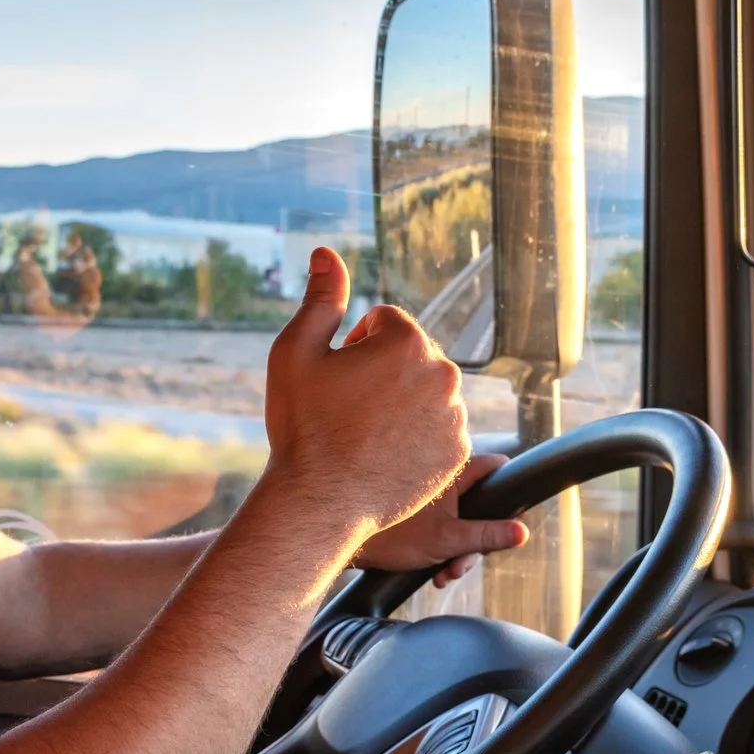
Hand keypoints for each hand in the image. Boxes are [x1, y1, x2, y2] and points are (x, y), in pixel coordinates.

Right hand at [258, 248, 471, 543]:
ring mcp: (455, 416)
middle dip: (382, 371)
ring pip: (426, 391)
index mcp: (407, 340)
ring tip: (365, 432)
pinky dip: (417, 434)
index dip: (352, 346)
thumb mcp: (296, 352)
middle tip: (347, 407)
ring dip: (402, 401)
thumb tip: (327, 252)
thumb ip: (320, 298)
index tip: (336, 377)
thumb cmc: (303, 426)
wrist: (320, 501)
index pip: (383, 322)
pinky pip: (438, 428)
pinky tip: (385, 452)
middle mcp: (442, 372)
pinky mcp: (458, 452)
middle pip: (410, 354)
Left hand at [354, 451, 527, 585]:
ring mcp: (424, 494)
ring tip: (444, 574)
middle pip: (479, 504)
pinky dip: (440, 547)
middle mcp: (438, 476)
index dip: (508, 489)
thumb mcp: (448, 541)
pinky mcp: (412, 511)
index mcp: (451, 471)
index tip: (511, 515)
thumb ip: (487, 536)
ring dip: (457, 550)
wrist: (339, 542)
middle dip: (477, 539)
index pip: (495, 466)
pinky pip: (439, 525)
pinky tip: (432, 572)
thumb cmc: (390, 536)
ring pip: (459, 519)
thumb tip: (522, 533)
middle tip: (463, 565)